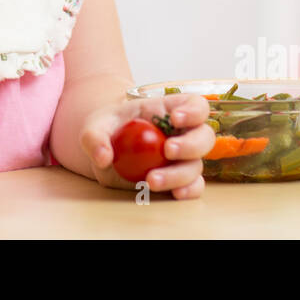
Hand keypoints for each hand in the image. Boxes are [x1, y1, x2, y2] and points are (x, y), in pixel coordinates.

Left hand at [80, 93, 213, 199]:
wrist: (106, 149)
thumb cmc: (108, 129)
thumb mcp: (95, 127)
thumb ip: (95, 138)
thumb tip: (104, 157)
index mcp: (169, 110)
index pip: (196, 105)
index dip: (193, 111)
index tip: (175, 119)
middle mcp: (182, 134)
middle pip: (204, 137)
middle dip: (190, 145)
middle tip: (168, 150)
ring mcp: (183, 159)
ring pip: (196, 166)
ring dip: (179, 174)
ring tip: (151, 180)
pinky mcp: (178, 179)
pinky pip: (193, 186)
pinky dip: (188, 191)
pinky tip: (175, 194)